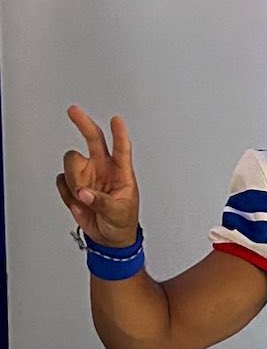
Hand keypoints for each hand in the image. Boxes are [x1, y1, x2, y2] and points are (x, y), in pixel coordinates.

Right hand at [56, 105, 140, 246]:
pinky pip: (62, 181)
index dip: (119, 134)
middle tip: (73, 111)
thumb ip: (102, 202)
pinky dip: (66, 193)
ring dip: (74, 179)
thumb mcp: (119, 213)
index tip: (117, 120)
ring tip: (83, 197)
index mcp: (121, 173)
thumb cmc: (122, 222)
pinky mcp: (72, 185)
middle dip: (83, 124)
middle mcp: (103, 169)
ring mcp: (87, 175)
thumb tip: (84, 193)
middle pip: (93, 140)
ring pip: (71, 161)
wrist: (109, 237)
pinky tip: (78, 202)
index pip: (121, 149)